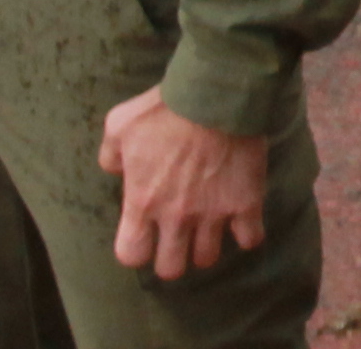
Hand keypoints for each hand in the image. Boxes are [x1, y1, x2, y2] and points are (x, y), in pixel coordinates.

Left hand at [99, 89, 270, 279]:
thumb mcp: (119, 124)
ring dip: (206, 245)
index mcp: (142, 202)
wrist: (216, 92)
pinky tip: (242, 220)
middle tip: (178, 236)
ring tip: (208, 227)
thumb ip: (110, 155)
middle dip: (172, 256)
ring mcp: (213, 213)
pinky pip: (250, 239)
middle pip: (171, 268)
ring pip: (208, 258)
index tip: (145, 233)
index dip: (137, 248)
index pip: (131, 255)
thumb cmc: (164, 107)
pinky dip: (246, 234)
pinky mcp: (246, 203)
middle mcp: (176, 217)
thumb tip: (116, 172)